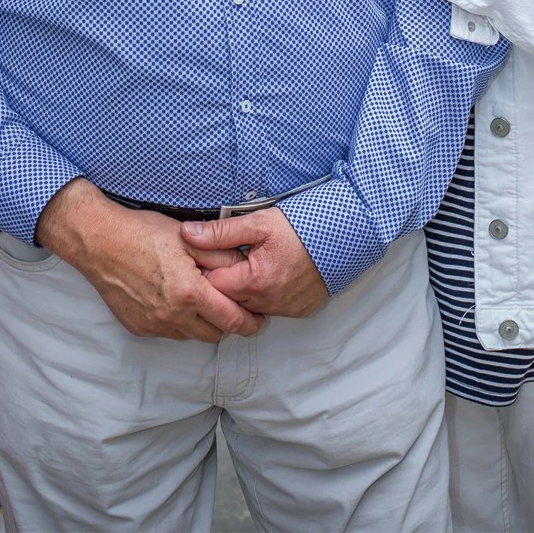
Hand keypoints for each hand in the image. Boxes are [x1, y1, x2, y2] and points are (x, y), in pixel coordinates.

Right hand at [35, 178, 264, 342]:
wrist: (100, 242)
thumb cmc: (143, 233)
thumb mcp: (188, 238)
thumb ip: (220, 256)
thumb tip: (244, 268)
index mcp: (188, 292)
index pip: (230, 320)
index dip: (249, 323)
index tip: (259, 319)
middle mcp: (171, 315)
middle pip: (213, 334)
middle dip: (226, 323)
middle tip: (232, 305)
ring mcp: (153, 324)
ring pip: (191, 336)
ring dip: (201, 323)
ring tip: (201, 299)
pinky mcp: (137, 327)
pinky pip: (168, 333)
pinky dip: (178, 322)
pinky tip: (175, 300)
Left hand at [181, 207, 328, 316]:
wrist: (346, 235)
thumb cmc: (303, 225)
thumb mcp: (259, 222)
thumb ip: (220, 231)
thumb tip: (187, 234)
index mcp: (255, 282)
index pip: (211, 286)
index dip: (203, 269)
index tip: (203, 255)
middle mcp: (268, 303)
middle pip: (228, 301)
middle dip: (221, 281)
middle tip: (225, 259)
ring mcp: (284, 309)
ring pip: (248, 307)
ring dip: (242, 290)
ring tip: (246, 264)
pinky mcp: (298, 311)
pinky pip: (270, 308)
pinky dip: (263, 295)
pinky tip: (267, 274)